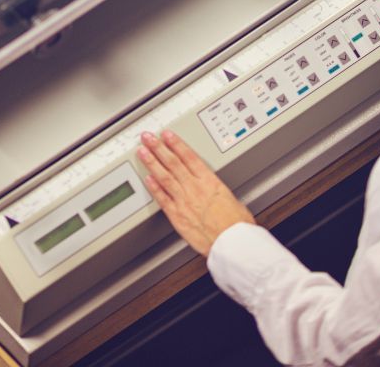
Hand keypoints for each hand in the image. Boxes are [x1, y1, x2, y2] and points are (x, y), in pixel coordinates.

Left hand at [137, 130, 254, 256]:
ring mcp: (184, 201)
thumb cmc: (237, 225)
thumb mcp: (232, 200)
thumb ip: (219, 193)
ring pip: (164, 177)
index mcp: (210, 181)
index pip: (189, 157)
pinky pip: (162, 199)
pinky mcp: (177, 216)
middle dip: (159, 148)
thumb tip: (218, 193)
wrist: (232, 243)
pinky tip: (147, 179)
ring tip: (142, 152)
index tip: (167, 135)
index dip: (176, 144)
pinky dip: (153, 188)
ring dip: (152, 163)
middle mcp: (195, 188)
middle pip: (173, 163)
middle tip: (148, 138)